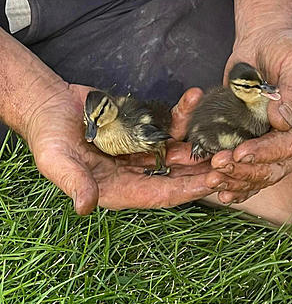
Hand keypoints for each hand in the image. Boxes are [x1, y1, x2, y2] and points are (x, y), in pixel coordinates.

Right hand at [23, 84, 221, 213]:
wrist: (45, 104)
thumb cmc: (47, 136)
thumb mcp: (56, 161)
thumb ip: (74, 182)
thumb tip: (85, 207)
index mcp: (119, 190)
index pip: (161, 195)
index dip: (188, 190)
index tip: (215, 183)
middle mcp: (136, 174)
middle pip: (179, 176)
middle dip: (206, 169)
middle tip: (234, 158)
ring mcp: (142, 152)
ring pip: (179, 150)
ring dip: (202, 142)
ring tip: (224, 131)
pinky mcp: (145, 130)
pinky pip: (169, 124)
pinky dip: (183, 113)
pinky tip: (195, 97)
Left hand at [205, 27, 291, 203]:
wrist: (270, 41)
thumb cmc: (290, 48)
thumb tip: (281, 122)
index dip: (267, 152)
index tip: (240, 153)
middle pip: (276, 167)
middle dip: (246, 170)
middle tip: (217, 165)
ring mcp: (278, 144)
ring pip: (260, 174)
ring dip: (235, 179)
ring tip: (211, 177)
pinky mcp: (257, 143)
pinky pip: (248, 170)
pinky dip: (233, 182)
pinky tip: (217, 189)